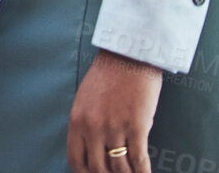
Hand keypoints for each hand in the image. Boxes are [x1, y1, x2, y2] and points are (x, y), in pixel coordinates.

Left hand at [68, 49, 161, 172]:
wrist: (128, 56)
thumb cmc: (108, 76)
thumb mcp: (84, 100)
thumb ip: (85, 124)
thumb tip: (92, 148)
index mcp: (77, 120)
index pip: (76, 159)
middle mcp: (92, 127)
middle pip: (98, 168)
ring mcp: (114, 128)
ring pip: (119, 168)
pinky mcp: (137, 126)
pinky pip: (139, 160)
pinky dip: (143, 172)